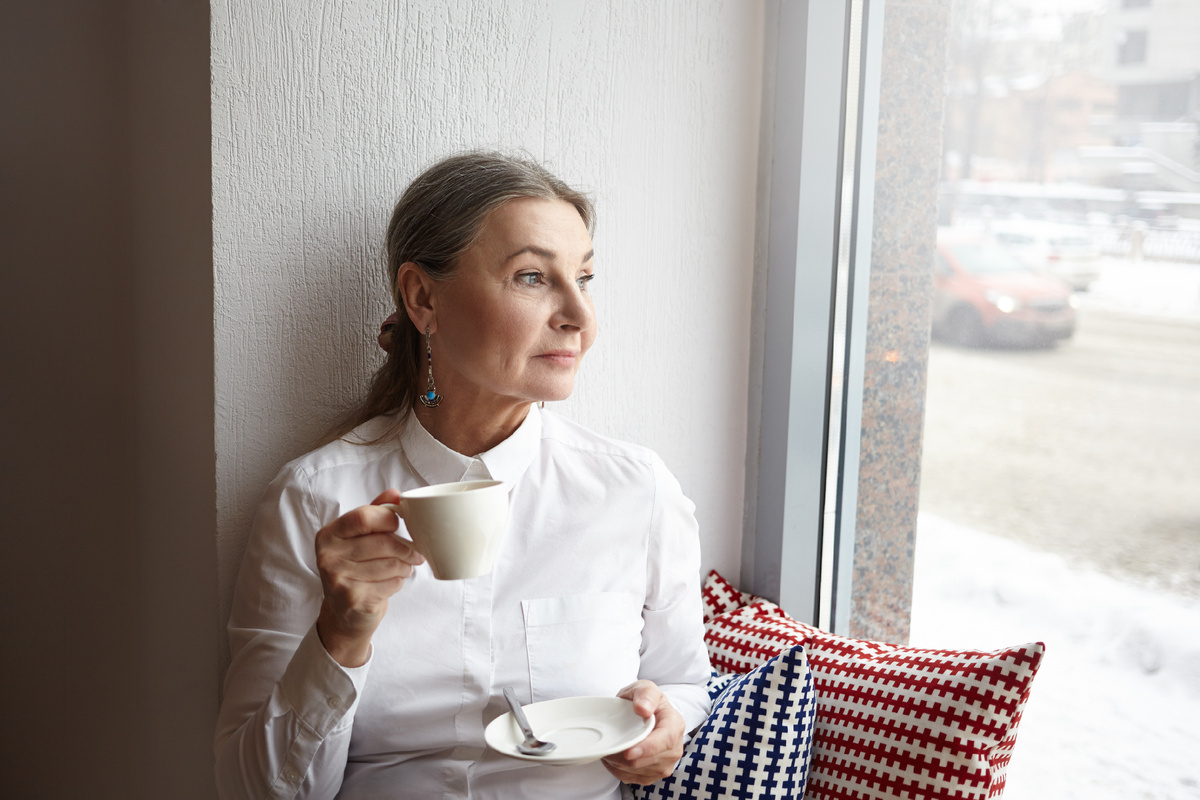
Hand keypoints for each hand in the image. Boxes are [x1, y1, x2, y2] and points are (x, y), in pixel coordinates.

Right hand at [314, 489, 424, 666]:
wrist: (343, 615)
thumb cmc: (355, 568)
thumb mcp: (358, 538)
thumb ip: (375, 512)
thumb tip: (395, 493)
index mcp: (328, 534)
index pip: (365, 517)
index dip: (390, 519)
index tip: (399, 526)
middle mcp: (328, 556)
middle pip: (383, 542)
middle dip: (406, 548)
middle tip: (415, 553)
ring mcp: (338, 579)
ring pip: (391, 564)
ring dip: (405, 566)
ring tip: (402, 568)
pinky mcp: (353, 600)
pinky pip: (391, 584)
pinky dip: (399, 583)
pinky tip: (390, 584)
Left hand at [602, 681, 684, 784]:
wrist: (645, 714)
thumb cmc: (644, 700)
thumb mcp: (645, 688)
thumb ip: (645, 694)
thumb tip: (643, 709)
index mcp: (675, 724)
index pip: (666, 740)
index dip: (648, 748)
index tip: (629, 752)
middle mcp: (674, 748)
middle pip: (651, 760)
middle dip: (626, 757)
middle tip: (608, 746)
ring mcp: (665, 764)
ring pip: (639, 771)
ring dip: (620, 763)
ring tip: (611, 746)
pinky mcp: (652, 775)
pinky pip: (631, 778)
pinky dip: (618, 769)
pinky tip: (614, 755)